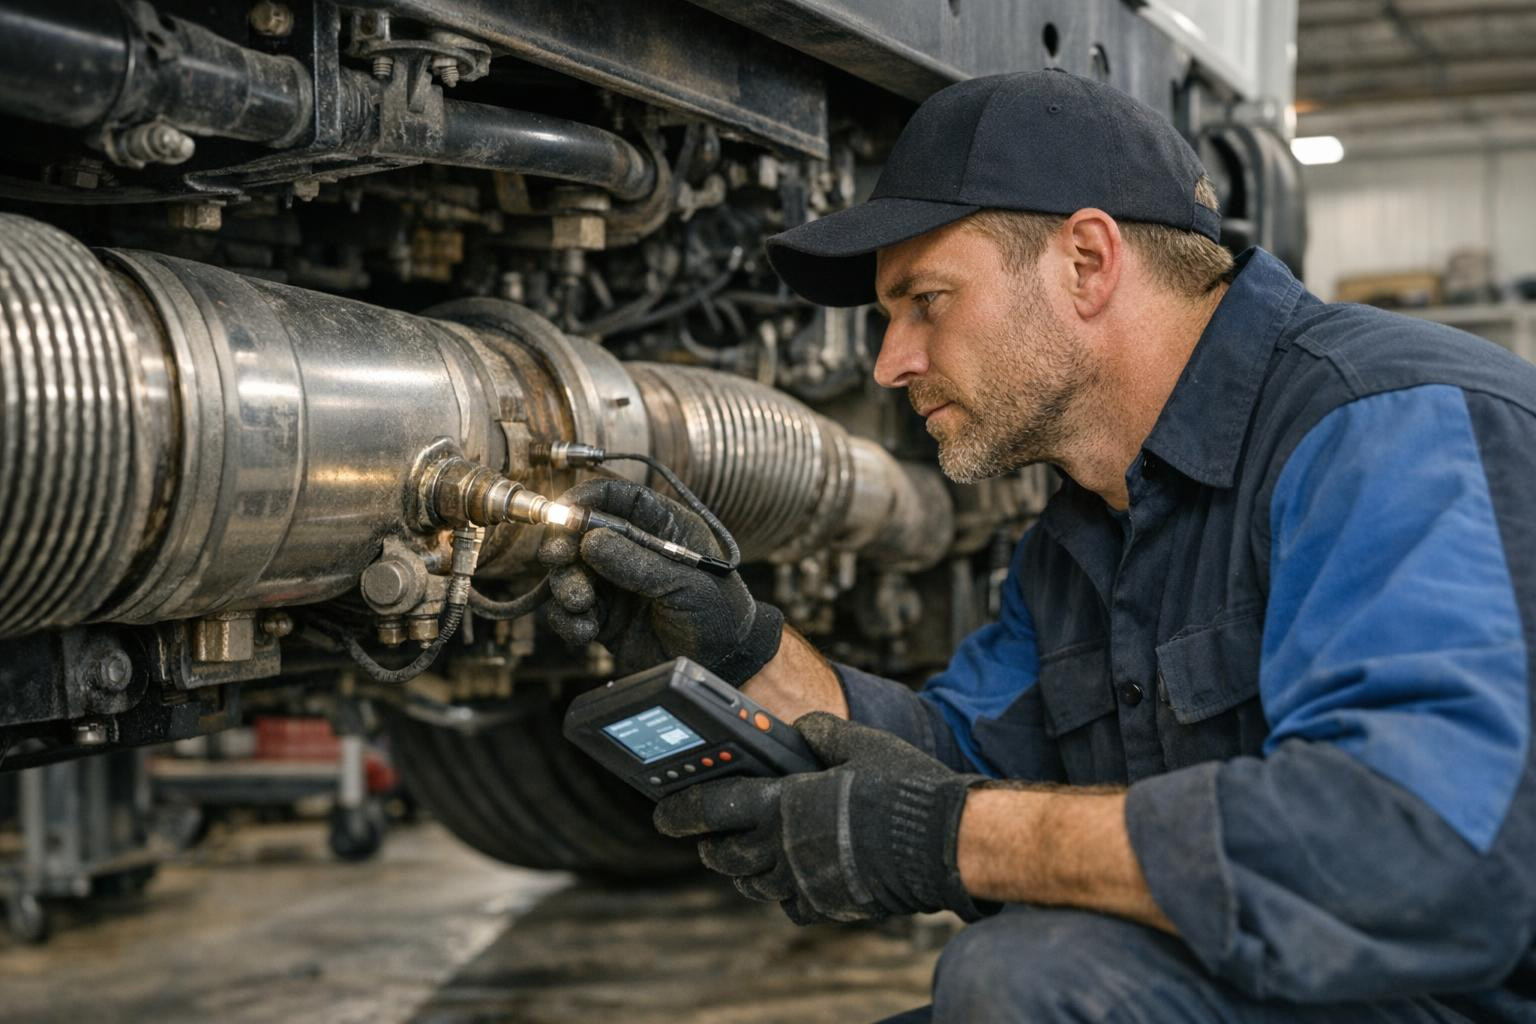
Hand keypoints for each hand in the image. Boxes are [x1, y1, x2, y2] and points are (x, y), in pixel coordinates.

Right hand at [537, 477, 781, 683]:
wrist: (723, 666)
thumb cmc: (720, 615)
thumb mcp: (686, 584)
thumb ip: (638, 563)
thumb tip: (590, 541)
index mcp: (662, 527)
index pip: (617, 498)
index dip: (586, 498)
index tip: (562, 511)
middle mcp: (633, 550)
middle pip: (581, 534)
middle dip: (564, 545)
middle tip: (557, 558)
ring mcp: (616, 584)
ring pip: (570, 573)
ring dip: (566, 586)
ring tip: (580, 603)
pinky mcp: (604, 618)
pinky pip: (569, 612)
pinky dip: (569, 620)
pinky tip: (586, 630)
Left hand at [654, 712, 988, 923]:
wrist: (945, 842)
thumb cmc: (902, 787)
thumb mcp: (859, 742)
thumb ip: (818, 731)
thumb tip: (796, 726)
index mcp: (785, 803)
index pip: (712, 808)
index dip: (681, 810)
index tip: (663, 811)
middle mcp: (785, 848)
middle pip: (724, 853)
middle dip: (706, 843)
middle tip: (702, 833)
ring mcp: (805, 881)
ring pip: (752, 883)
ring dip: (740, 868)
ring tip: (740, 852)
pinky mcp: (829, 904)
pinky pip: (789, 904)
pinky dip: (780, 891)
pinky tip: (787, 874)